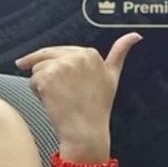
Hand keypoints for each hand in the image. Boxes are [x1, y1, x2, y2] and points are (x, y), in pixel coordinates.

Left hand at [15, 33, 141, 160]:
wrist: (86, 131)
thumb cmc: (97, 107)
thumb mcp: (112, 76)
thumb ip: (120, 52)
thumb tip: (135, 35)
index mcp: (90, 53)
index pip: (60, 52)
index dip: (58, 69)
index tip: (62, 83)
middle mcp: (76, 56)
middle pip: (46, 58)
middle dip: (48, 75)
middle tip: (60, 94)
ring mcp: (61, 66)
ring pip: (37, 69)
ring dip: (43, 85)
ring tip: (61, 98)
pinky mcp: (47, 77)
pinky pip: (32, 81)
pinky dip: (37, 93)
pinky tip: (53, 102)